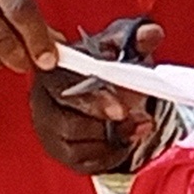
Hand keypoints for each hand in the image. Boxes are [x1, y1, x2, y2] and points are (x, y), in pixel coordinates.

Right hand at [29, 18, 164, 174]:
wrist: (105, 98)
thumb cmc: (105, 72)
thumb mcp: (121, 51)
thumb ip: (135, 40)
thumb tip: (151, 33)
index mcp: (52, 71)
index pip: (63, 86)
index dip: (93, 100)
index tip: (120, 111)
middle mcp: (43, 102)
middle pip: (68, 122)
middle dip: (107, 125)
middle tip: (140, 122)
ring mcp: (49, 130)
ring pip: (79, 143)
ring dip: (114, 137)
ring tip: (138, 126)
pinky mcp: (61, 152)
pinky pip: (86, 160)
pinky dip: (112, 152)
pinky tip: (125, 139)